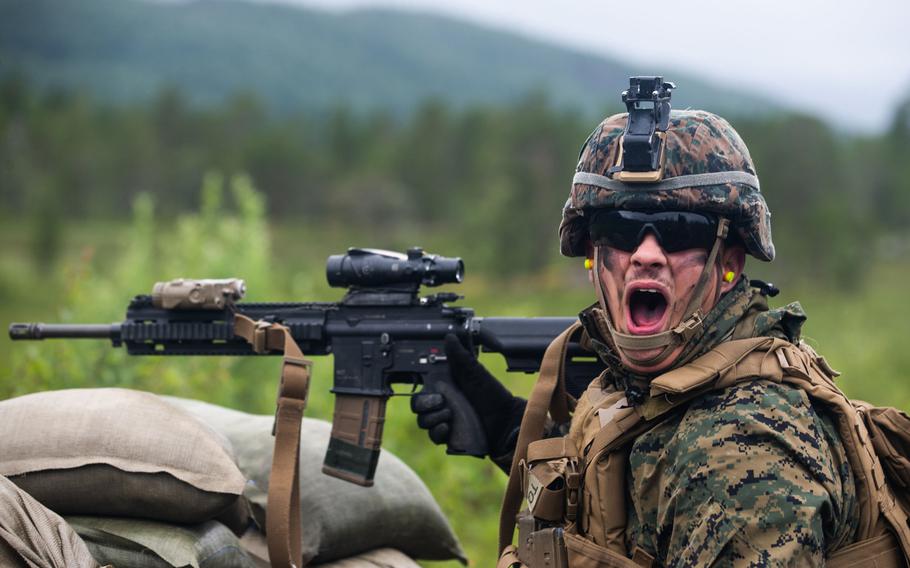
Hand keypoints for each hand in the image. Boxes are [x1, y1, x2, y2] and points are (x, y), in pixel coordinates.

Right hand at [410, 334, 525, 456]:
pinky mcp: (449, 437)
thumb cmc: (492, 395)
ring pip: (423, 421)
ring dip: (433, 418)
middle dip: (425, 404)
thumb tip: (450, 337)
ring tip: (449, 415)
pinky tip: (447, 427)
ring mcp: (445, 421)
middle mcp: (442, 405)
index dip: (422, 389)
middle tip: (440, 401)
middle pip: (418, 406)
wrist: (505, 420)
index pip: (422, 388)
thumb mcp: (475, 373)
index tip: (432, 387)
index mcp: (445, 388)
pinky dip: (438, 432)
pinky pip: (434, 436)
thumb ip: (460, 357)